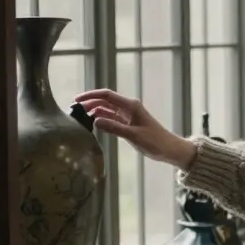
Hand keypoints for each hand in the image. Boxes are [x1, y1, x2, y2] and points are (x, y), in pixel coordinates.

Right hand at [74, 89, 197, 169]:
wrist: (169, 149)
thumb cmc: (154, 141)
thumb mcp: (133, 135)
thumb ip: (114, 128)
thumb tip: (94, 121)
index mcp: (130, 105)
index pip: (107, 95)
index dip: (91, 95)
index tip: (77, 100)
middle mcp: (128, 107)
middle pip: (105, 101)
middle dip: (90, 103)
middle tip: (74, 110)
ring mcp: (128, 115)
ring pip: (107, 109)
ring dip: (94, 111)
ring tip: (80, 117)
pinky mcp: (128, 124)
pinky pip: (111, 118)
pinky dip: (101, 119)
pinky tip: (92, 124)